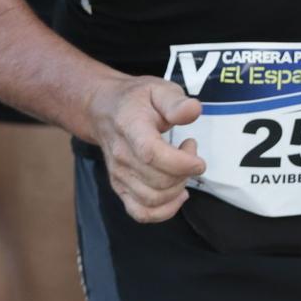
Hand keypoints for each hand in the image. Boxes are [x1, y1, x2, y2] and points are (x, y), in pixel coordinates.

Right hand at [86, 75, 206, 222]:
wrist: (103, 110)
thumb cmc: (135, 99)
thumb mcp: (158, 88)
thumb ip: (176, 101)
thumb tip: (194, 111)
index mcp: (130, 126)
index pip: (151, 153)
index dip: (180, 162)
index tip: (198, 159)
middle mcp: (121, 155)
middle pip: (157, 180)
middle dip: (185, 172)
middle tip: (190, 150)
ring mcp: (118, 174)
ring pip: (153, 199)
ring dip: (178, 189)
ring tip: (183, 168)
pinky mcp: (120, 187)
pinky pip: (141, 213)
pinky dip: (164, 211)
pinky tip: (178, 195)